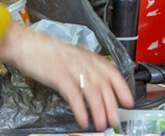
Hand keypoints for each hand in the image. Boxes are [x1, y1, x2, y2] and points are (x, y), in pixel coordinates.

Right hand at [0, 21, 133, 129]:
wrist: (31, 46)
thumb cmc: (52, 53)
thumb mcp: (77, 58)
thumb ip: (89, 69)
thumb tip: (101, 86)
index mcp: (92, 58)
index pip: (113, 73)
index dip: (123, 88)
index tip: (128, 102)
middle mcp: (86, 63)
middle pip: (104, 86)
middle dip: (112, 105)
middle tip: (115, 120)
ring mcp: (74, 69)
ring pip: (92, 92)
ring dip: (99, 111)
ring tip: (102, 124)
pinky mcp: (60, 77)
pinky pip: (74, 95)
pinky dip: (80, 110)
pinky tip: (84, 120)